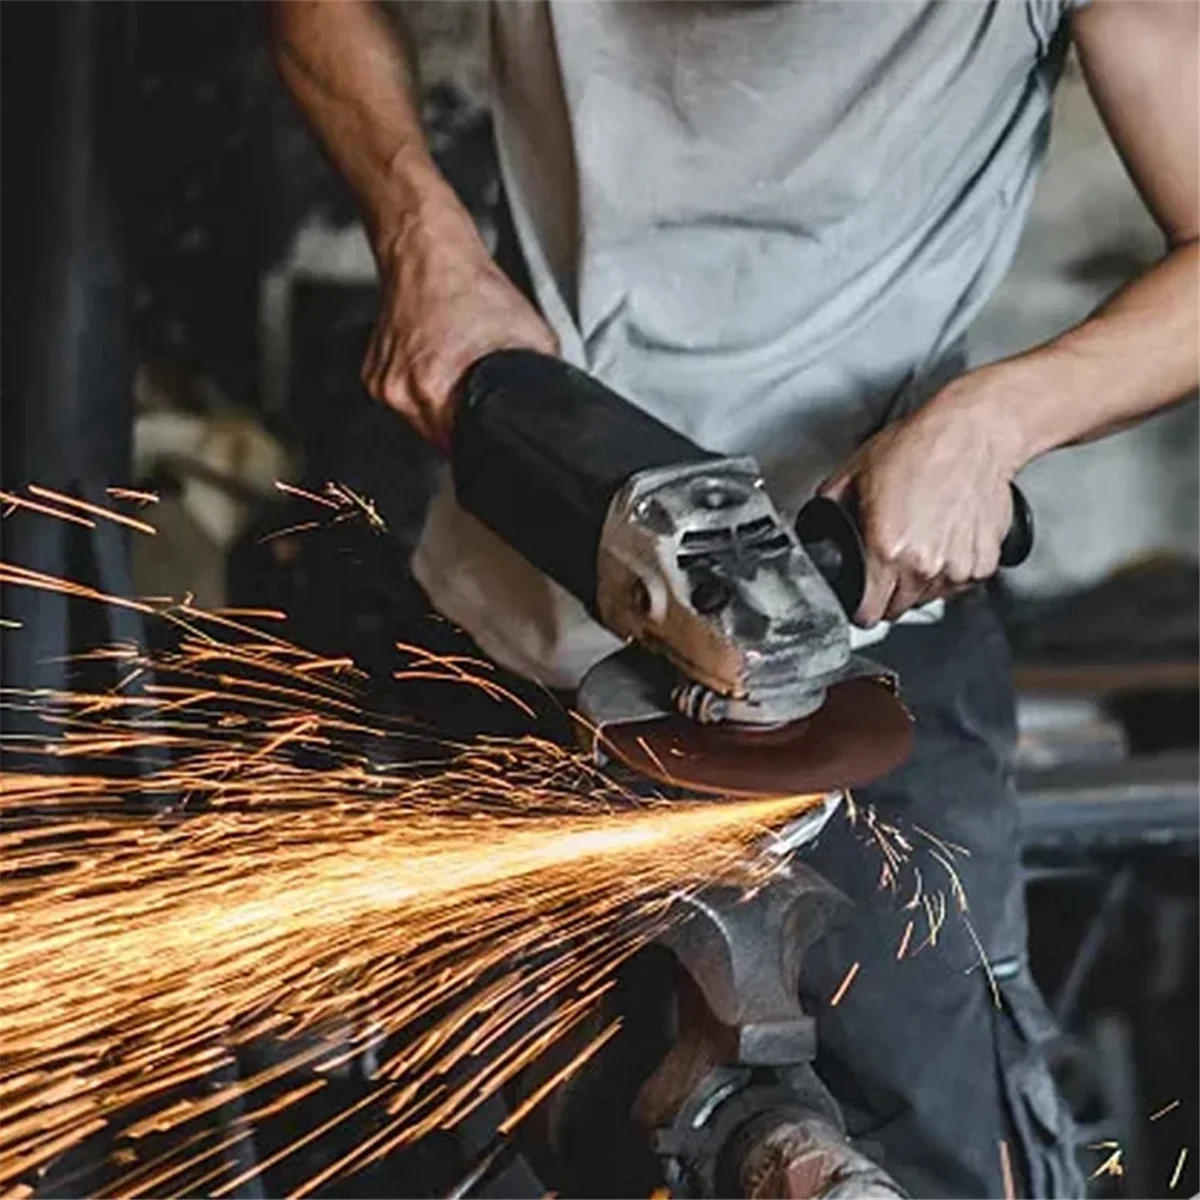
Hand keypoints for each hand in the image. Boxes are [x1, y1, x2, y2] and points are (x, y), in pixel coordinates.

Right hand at [362, 202, 557, 452]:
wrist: (426, 249)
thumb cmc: (468, 283)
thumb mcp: (527, 332)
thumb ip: (540, 376)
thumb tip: (552, 404)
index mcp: (432, 386)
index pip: (457, 448)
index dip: (480, 445)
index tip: (492, 438)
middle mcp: (400, 390)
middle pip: (438, 438)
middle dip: (462, 427)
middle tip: (481, 401)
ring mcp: (382, 382)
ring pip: (419, 422)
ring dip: (442, 410)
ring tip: (459, 376)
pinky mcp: (373, 374)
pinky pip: (405, 401)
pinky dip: (423, 391)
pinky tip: (439, 366)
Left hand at [820, 370, 1026, 626]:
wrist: (973, 433)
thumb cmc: (918, 448)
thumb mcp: (852, 475)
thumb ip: (829, 511)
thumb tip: (816, 529)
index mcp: (886, 551)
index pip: (868, 614)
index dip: (860, 608)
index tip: (861, 600)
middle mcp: (923, 566)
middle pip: (898, 609)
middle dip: (888, 592)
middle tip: (889, 560)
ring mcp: (957, 568)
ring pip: (929, 597)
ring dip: (920, 581)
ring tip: (920, 541)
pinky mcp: (985, 563)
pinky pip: (959, 582)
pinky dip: (950, 569)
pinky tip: (945, 538)